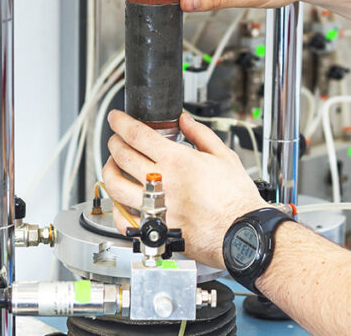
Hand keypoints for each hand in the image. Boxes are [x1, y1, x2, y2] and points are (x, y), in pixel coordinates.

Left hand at [102, 110, 266, 268]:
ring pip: (116, 186)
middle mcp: (162, 183)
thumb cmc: (236, 198)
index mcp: (177, 161)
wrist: (242, 232)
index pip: (137, 135)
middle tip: (114, 139)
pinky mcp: (156, 228)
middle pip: (122, 156)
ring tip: (112, 166)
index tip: (115, 119)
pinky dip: (117, 209)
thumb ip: (200, 134)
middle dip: (113, 143)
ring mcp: (156, 207)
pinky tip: (121, 202)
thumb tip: (185, 120)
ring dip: (108, 172)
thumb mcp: (223, 156)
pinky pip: (125, 219)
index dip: (120, 123)